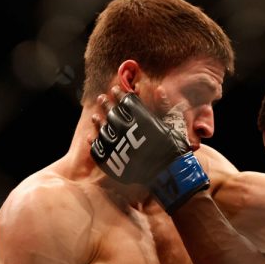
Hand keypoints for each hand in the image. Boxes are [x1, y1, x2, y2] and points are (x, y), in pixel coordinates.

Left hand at [90, 87, 209, 212]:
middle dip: (106, 103)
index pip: (125, 101)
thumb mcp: (173, 124)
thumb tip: (158, 89)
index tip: (116, 90)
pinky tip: (91, 137)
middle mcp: (125, 129)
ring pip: (102, 129)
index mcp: (140, 118)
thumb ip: (163, 106)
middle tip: (102, 98)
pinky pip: (98, 148)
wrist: (169, 174)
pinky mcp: (110, 160)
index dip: (120, 94)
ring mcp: (116, 145)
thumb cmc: (173, 148)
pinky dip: (94, 142)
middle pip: (111, 113)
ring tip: (95, 116)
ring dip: (98, 121)